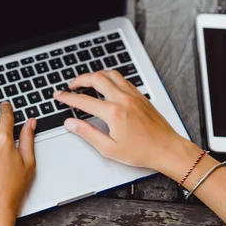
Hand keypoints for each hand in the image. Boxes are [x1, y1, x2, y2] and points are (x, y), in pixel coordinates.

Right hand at [52, 70, 186, 172]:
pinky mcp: (140, 96)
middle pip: (96, 78)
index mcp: (114, 113)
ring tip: (87, 81)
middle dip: (80, 79)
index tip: (58, 96)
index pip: (83, 100)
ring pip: (110, 74)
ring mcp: (133, 95)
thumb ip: (87, 133)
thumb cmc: (142, 151)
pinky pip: (122, 79)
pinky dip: (110, 77)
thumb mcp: (109, 148)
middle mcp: (123, 99)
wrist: (167, 149)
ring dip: (96, 74)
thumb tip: (71, 123)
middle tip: (70, 86)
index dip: (67, 97)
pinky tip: (106, 84)